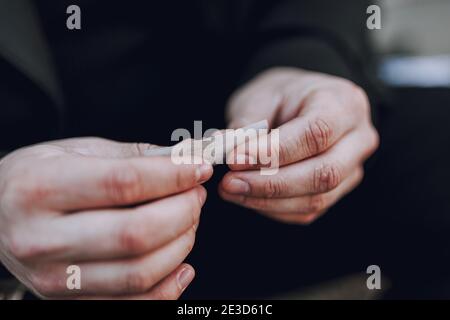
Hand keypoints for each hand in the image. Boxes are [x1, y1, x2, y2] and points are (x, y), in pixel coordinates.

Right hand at [0, 138, 212, 298]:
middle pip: (137, 234)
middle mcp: (43, 239)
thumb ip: (135, 157)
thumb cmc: (41, 177)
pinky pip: (134, 304)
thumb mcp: (78, 151)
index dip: (173, 176)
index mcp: (41, 188)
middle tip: (195, 194)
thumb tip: (188, 162)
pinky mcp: (70, 301)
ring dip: (181, 244)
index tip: (198, 168)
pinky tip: (181, 263)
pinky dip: (169, 285)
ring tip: (187, 220)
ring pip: (140, 272)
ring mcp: (56, 278)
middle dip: (183, 211)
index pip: (124, 183)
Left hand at [219, 68, 378, 223]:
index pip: (316, 133)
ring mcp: (352, 169)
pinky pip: (307, 211)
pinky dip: (273, 209)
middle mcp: (358, 138)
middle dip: (270, 184)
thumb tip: (223, 151)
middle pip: (323, 173)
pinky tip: (248, 197)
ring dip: (267, 201)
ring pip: (316, 198)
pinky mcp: (338, 191)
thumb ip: (246, 125)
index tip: (235, 159)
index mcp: (343, 102)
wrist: (300, 104)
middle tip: (229, 183)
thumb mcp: (261, 96)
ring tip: (231, 190)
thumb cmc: (281, 96)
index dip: (273, 152)